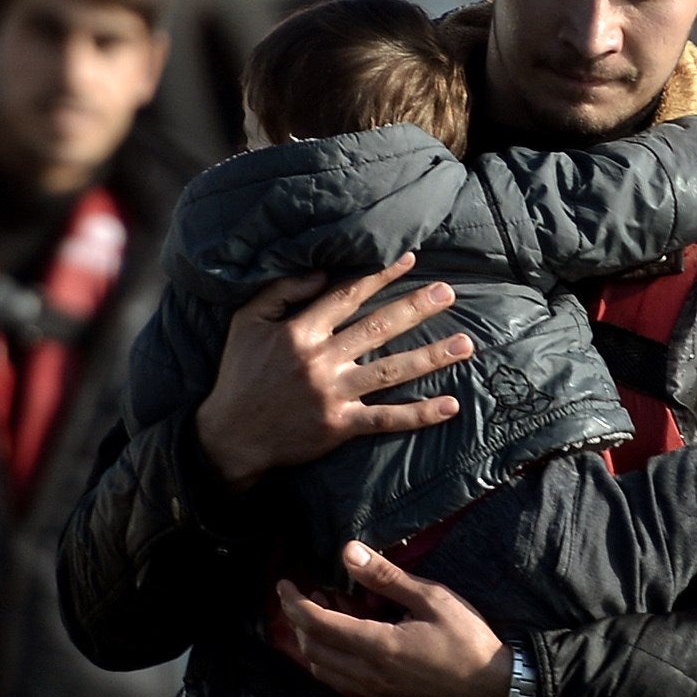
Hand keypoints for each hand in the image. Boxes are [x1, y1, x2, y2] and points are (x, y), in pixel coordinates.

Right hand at [193, 256, 469, 487]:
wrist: (230, 437)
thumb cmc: (239, 375)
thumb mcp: (245, 322)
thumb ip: (280, 291)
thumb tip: (321, 272)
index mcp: (299, 332)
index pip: (348, 296)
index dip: (381, 276)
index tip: (410, 260)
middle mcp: (320, 361)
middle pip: (378, 328)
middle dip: (417, 308)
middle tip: (449, 292)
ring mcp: (333, 395)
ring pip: (391, 371)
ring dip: (431, 356)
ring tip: (466, 344)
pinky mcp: (340, 426)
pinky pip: (386, 419)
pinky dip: (420, 414)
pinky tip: (450, 405)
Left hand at [272, 542, 514, 696]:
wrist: (493, 689)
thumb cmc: (468, 640)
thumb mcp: (431, 598)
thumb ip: (385, 577)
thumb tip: (347, 552)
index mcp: (378, 646)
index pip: (317, 624)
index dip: (293, 602)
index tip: (284, 583)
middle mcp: (368, 674)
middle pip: (311, 648)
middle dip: (300, 619)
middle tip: (313, 591)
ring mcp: (373, 692)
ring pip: (321, 669)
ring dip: (312, 640)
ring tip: (331, 611)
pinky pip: (338, 682)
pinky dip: (328, 659)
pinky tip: (346, 639)